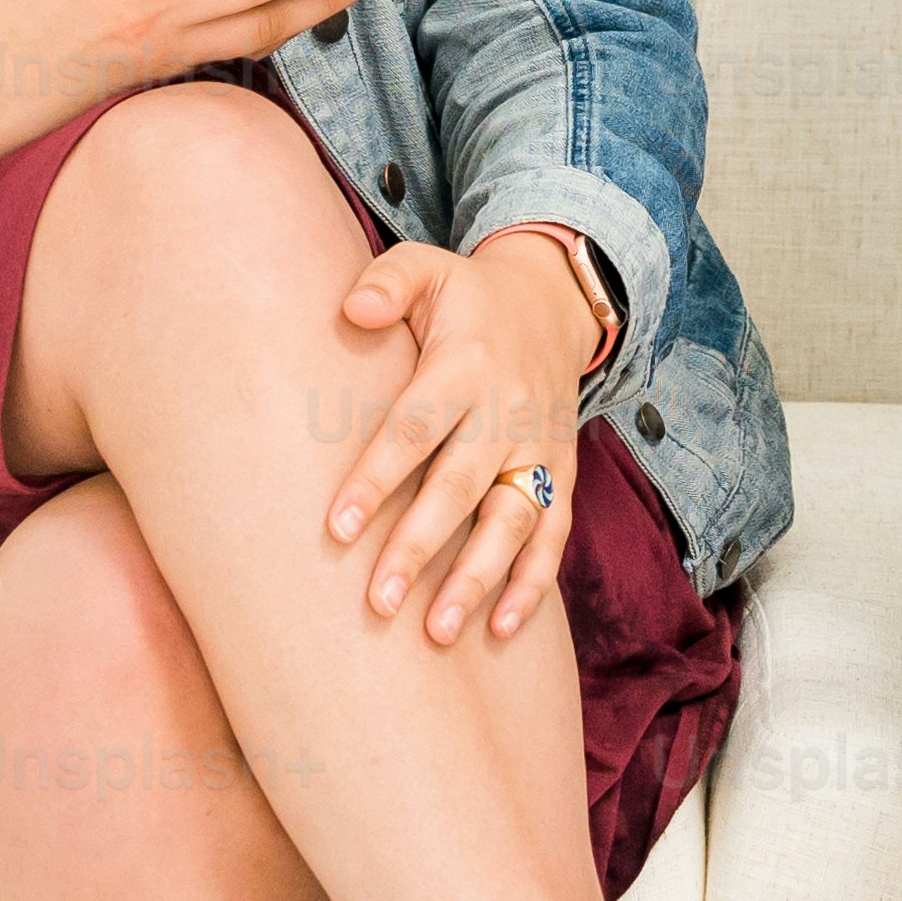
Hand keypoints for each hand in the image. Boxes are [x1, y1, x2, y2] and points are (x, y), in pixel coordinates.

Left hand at [320, 227, 606, 644]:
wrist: (553, 302)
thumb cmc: (467, 297)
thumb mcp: (429, 267)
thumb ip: (389, 282)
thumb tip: (352, 309)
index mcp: (465, 365)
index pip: (415, 428)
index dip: (377, 478)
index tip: (338, 528)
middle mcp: (508, 412)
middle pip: (460, 487)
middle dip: (420, 547)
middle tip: (378, 603)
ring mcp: (541, 447)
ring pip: (513, 522)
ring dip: (478, 580)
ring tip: (439, 632)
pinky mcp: (563, 472)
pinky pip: (554, 536)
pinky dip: (533, 585)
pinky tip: (500, 629)